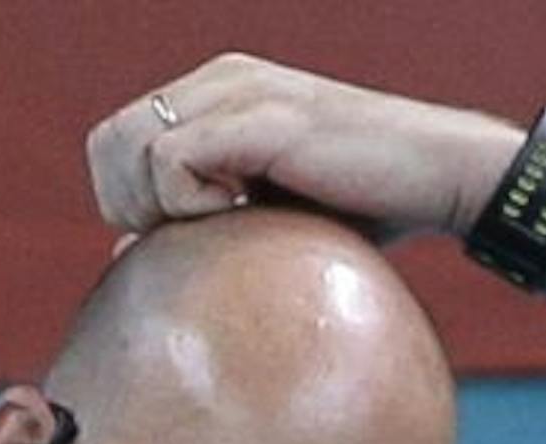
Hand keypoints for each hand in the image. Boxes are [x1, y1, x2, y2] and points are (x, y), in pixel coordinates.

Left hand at [85, 52, 516, 248]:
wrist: (436, 176)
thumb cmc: (363, 211)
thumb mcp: (266, 219)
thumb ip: (201, 228)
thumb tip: (123, 261)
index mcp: (215, 95)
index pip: (113, 142)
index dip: (126, 201)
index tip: (176, 239)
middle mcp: (219, 80)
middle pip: (108, 143)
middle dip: (130, 207)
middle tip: (187, 240)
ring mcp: (237, 91)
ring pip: (131, 148)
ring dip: (160, 207)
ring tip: (220, 226)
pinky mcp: (259, 118)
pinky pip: (173, 161)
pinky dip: (189, 206)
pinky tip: (241, 216)